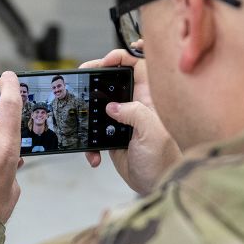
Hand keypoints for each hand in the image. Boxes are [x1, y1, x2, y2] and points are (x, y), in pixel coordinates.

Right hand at [80, 50, 181, 195]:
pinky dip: (90, 144)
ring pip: (100, 105)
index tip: (105, 61)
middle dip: (96, 75)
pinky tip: (94, 154)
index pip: (137, 65)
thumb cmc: (165, 160)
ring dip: (87, 110)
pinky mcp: (113, 136)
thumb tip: (112, 107)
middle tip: (83, 76)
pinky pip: (95, 133)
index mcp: (150, 98)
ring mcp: (123, 120)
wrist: (156, 186)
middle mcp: (136, 105)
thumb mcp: (153, 132)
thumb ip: (135, 112)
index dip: (121, 57)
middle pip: (113, 80)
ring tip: (78, 109)